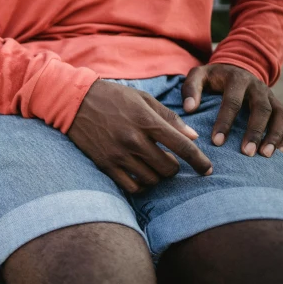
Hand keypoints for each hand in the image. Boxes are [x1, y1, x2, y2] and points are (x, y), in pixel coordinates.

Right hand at [67, 80, 212, 193]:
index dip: (199, 161)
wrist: (74, 102)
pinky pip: (132, 186)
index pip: (182, 147)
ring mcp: (118, 154)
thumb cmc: (112, 97)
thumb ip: (169, 117)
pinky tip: (140, 175)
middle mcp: (134, 140)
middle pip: (168, 168)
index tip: (207, 169)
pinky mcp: (105, 164)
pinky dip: (141, 184)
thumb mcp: (143, 99)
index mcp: (147, 121)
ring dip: (157, 176)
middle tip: (169, 161)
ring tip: (153, 166)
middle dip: (174, 168)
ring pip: (152, 179)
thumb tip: (192, 137)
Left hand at [181, 64, 282, 156]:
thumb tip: (189, 108)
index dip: (225, 122)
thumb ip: (190, 89)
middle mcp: (258, 87)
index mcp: (237, 79)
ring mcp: (272, 97)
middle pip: (262, 109)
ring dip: (275, 135)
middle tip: (247, 153)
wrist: (235, 69)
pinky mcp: (279, 106)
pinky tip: (281, 151)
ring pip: (281, 115)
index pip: (233, 101)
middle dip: (255, 132)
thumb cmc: (213, 78)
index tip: (217, 141)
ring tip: (265, 155)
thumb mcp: (198, 75)